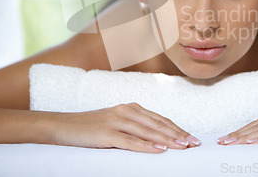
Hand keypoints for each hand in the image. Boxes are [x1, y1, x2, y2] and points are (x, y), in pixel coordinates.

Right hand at [50, 102, 200, 152]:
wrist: (63, 126)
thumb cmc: (90, 127)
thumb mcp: (115, 122)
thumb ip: (134, 126)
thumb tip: (156, 138)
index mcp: (130, 108)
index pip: (160, 119)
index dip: (177, 128)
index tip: (191, 137)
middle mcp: (126, 111)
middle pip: (158, 124)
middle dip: (178, 134)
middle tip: (194, 143)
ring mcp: (117, 121)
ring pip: (148, 132)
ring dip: (167, 140)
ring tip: (182, 147)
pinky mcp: (107, 134)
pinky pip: (131, 141)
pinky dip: (147, 146)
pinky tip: (159, 151)